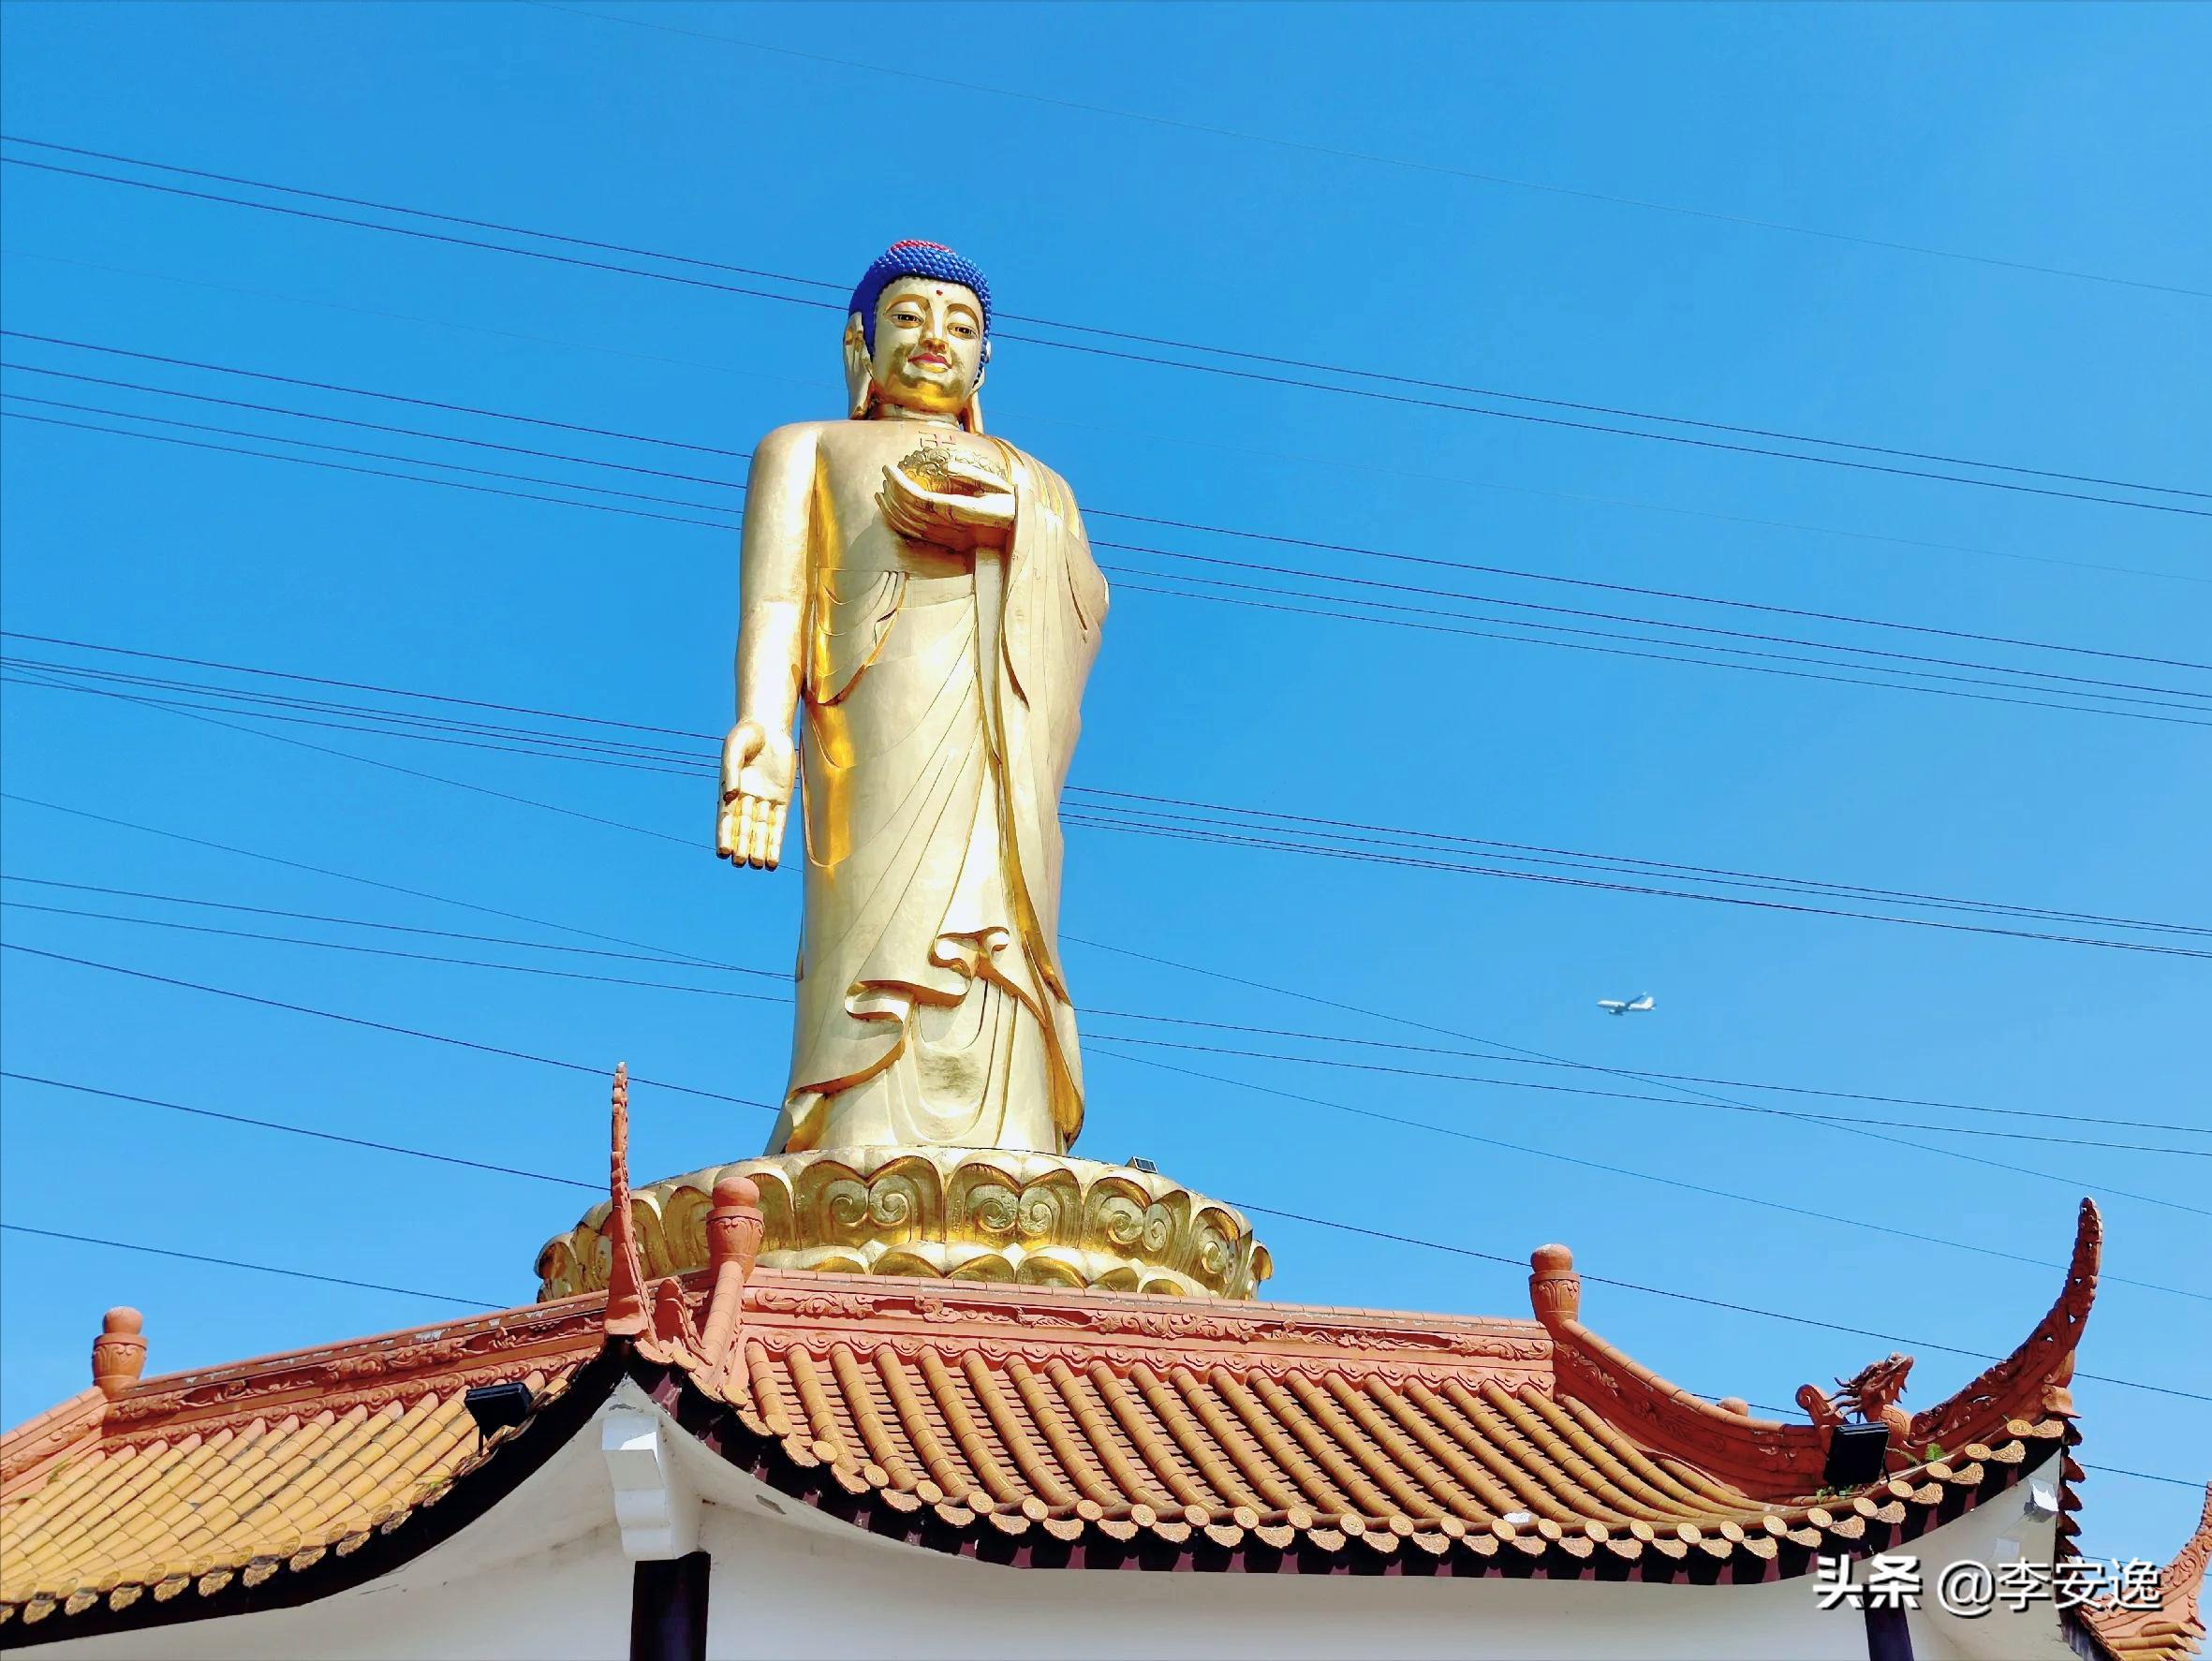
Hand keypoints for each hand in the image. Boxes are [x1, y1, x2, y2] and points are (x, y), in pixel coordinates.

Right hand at [716, 719, 795, 868]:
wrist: (770, 726)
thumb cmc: (747, 734)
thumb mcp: (735, 748)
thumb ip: (732, 771)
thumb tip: (730, 795)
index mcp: (730, 789)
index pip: (726, 818)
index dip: (724, 836)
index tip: (723, 853)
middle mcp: (746, 798)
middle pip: (744, 827)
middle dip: (743, 845)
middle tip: (741, 863)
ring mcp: (765, 799)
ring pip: (761, 830)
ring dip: (760, 848)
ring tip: (758, 865)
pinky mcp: (782, 798)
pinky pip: (778, 823)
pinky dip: (776, 842)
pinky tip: (773, 859)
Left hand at [876, 458, 1014, 552]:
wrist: (1024, 534)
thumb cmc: (1011, 504)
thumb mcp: (996, 485)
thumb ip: (970, 476)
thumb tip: (947, 466)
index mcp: (961, 512)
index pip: (920, 499)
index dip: (900, 485)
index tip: (888, 468)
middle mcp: (952, 529)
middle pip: (911, 513)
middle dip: (892, 493)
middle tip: (884, 473)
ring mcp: (948, 539)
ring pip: (911, 526)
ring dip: (892, 509)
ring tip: (881, 490)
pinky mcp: (948, 543)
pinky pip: (917, 535)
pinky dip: (900, 522)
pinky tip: (891, 509)